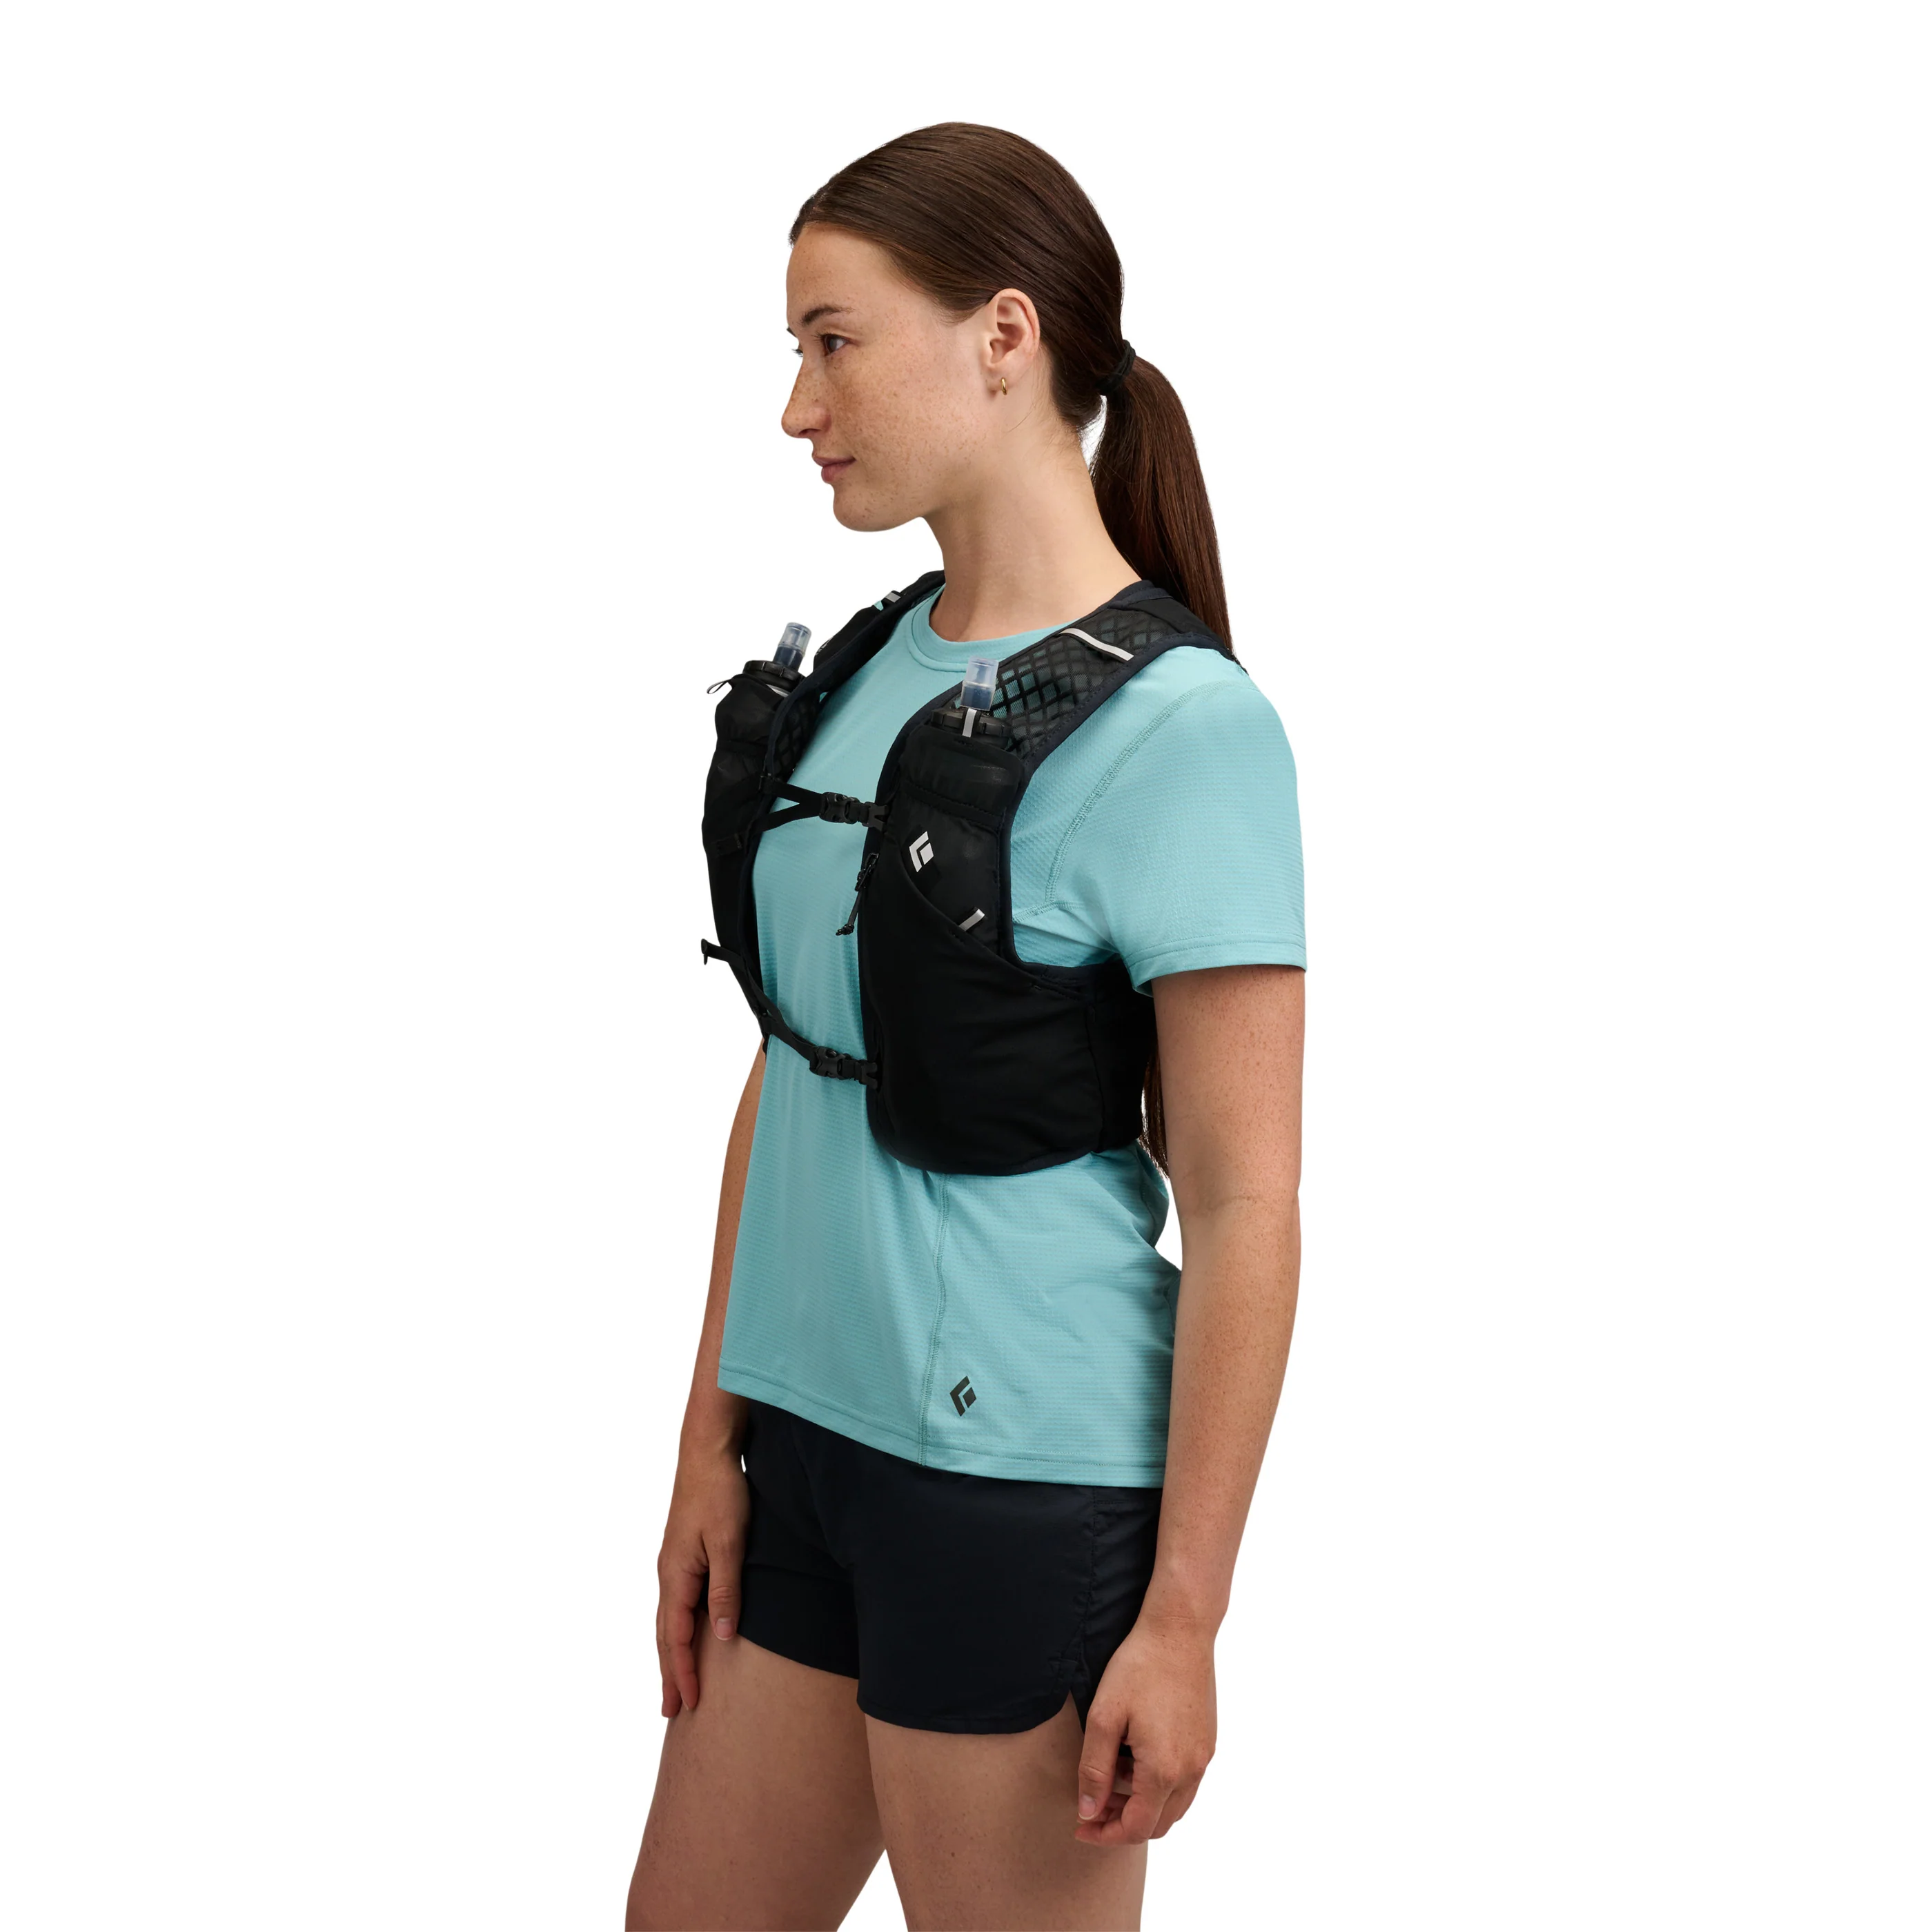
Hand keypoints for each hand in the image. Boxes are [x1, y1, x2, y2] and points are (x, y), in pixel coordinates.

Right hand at [655, 1444, 749, 1716]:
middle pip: (666, 1635)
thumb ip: (726, 1589)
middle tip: (672, 1710)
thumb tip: (723, 1636)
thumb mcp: (731, 1542)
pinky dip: (677, 1628)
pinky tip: (687, 1634)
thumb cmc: (721, 1493)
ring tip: (675, 1682)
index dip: (683, 1672)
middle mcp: (668, 1573)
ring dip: (671, 1653)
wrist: (707, 1451)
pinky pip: (676, 1603)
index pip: (677, 1637)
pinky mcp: (682, 1554)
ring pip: (669, 1620)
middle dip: (669, 1673)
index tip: (689, 1703)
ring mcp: (673, 1563)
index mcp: (676, 1575)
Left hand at [1073, 1602, 1216, 1844]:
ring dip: (1142, 1804)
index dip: (1105, 1834)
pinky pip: (1185, 1783)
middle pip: (1157, 1824)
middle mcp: (1191, 1771)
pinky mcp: (1208, 1741)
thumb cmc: (1139, 1667)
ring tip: (1111, 1774)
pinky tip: (1135, 1756)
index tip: (1080, 1826)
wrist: (1179, 1630)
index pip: (1135, 1829)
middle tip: (1092, 1804)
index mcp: (1163, 1771)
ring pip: (1174, 1806)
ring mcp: (1204, 1757)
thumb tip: (1088, 1811)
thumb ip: (1094, 1769)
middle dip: (1122, 1822)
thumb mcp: (1104, 1716)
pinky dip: (1159, 1785)